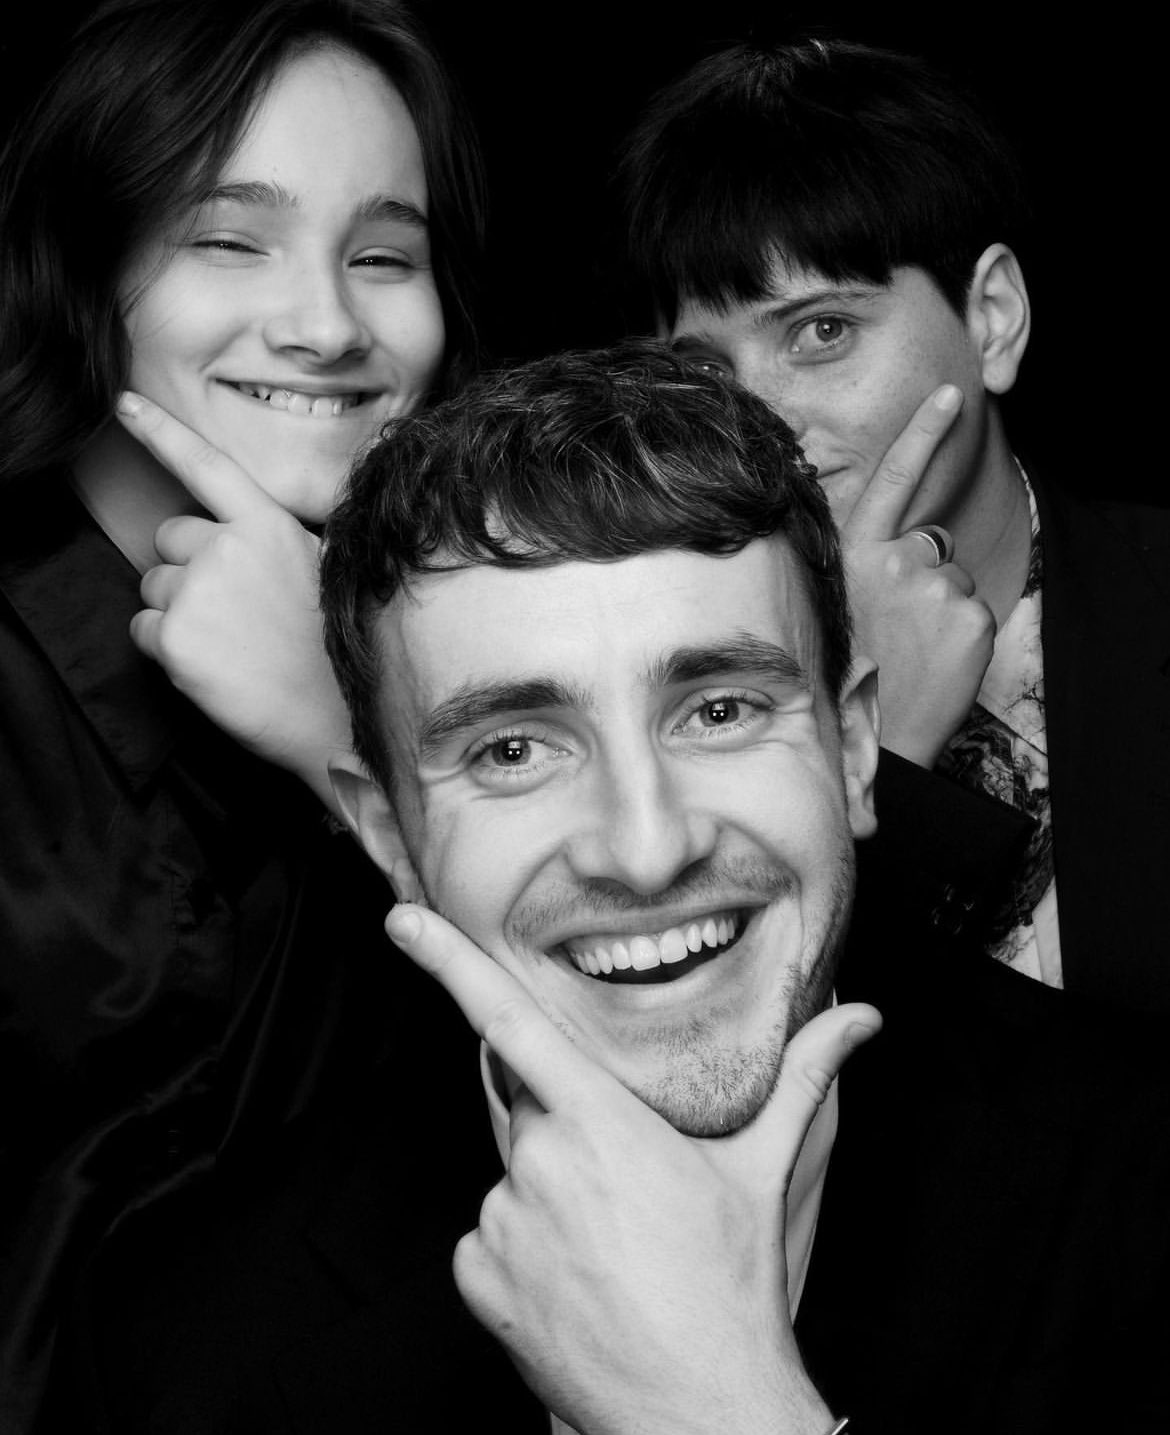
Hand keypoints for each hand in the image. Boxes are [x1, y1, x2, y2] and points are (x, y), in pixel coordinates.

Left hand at [117, 391, 352, 812]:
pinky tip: (218, 668)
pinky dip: (169, 652)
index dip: (161, 432)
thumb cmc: (339, 654)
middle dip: (188, 569)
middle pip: (171, 539)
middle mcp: (229, 548)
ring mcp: (198, 592)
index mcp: (271, 526)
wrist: (343, 722)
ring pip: (154, 587)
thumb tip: (237, 540)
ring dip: (180, 614)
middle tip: (238, 614)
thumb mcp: (328, 574)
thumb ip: (277, 544)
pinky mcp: (175, 638)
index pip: (208, 466)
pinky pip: (144, 631)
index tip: (123, 403)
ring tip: (235, 646)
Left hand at [387, 903, 878, 1434]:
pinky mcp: (477, 1274)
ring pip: (515, 1173)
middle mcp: (540, 1161)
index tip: (404, 921)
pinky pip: (489, 1232)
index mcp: (601, 1120)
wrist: (697, 1409)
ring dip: (550, 1190)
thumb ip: (803, 1079)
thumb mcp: (761, 1172)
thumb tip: (862, 1017)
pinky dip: (521, 1243)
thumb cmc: (730, 1286)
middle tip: (623, 1187)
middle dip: (568, 1125)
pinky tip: (575, 1277)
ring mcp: (502, 1221)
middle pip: (532, 1107)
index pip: (511, 1020)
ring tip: (611, 1244)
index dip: (451, 962)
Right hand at [840, 385, 994, 767]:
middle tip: (896, 632)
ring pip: (954, 582)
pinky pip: (975, 612)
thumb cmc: (845, 677)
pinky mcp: (969, 614)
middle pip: (931, 546)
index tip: (951, 395)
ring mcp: (934, 586)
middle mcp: (893, 561)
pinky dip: (962, 636)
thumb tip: (911, 550)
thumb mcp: (835, 608)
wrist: (870, 738)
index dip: (922, 434)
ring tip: (911, 653)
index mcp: (852, 557)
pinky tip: (936, 662)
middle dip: (924, 577)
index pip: (893, 481)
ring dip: (941, 612)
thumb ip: (866, 569)